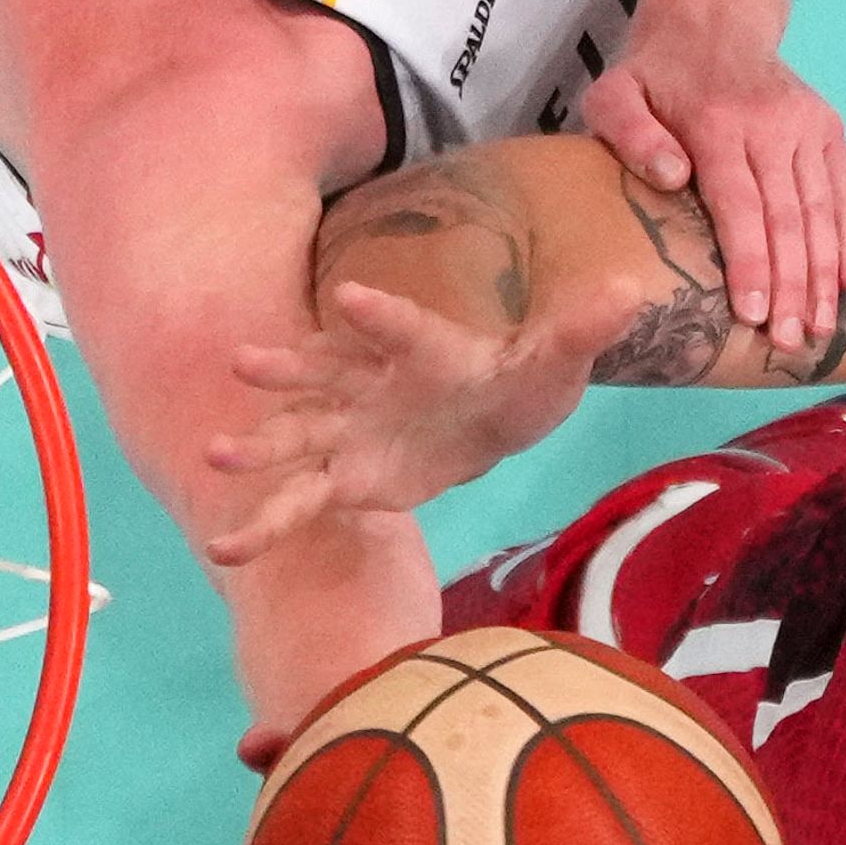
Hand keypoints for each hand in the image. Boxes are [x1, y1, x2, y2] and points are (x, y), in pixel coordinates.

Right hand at [199, 277, 638, 566]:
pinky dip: (262, 525)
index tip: (353, 299)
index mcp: (423, 347)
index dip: (381, 315)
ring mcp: (350, 429)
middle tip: (242, 364)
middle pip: (324, 376)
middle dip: (286, 371)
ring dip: (256, 447)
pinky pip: (298, 502)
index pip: (402, 328)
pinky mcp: (345, 477)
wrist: (487, 417)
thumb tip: (633, 291)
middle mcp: (371, 381)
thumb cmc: (518, 380)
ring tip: (213, 458)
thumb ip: (584, 328)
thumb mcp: (557, 358)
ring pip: (295, 438)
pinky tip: (222, 553)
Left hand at [583, 7, 845, 360]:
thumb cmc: (653, 75)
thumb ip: (631, 135)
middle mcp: (771, 125)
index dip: (751, 262)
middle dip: (790, 286)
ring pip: (820, 210)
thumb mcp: (615, 93)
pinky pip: (842, 190)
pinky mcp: (827, 127)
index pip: (740, 204)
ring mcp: (806, 125)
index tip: (754, 313)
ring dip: (823, 273)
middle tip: (788, 342)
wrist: (713, 18)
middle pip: (786, 218)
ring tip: (818, 328)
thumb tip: (672, 178)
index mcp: (718, 123)